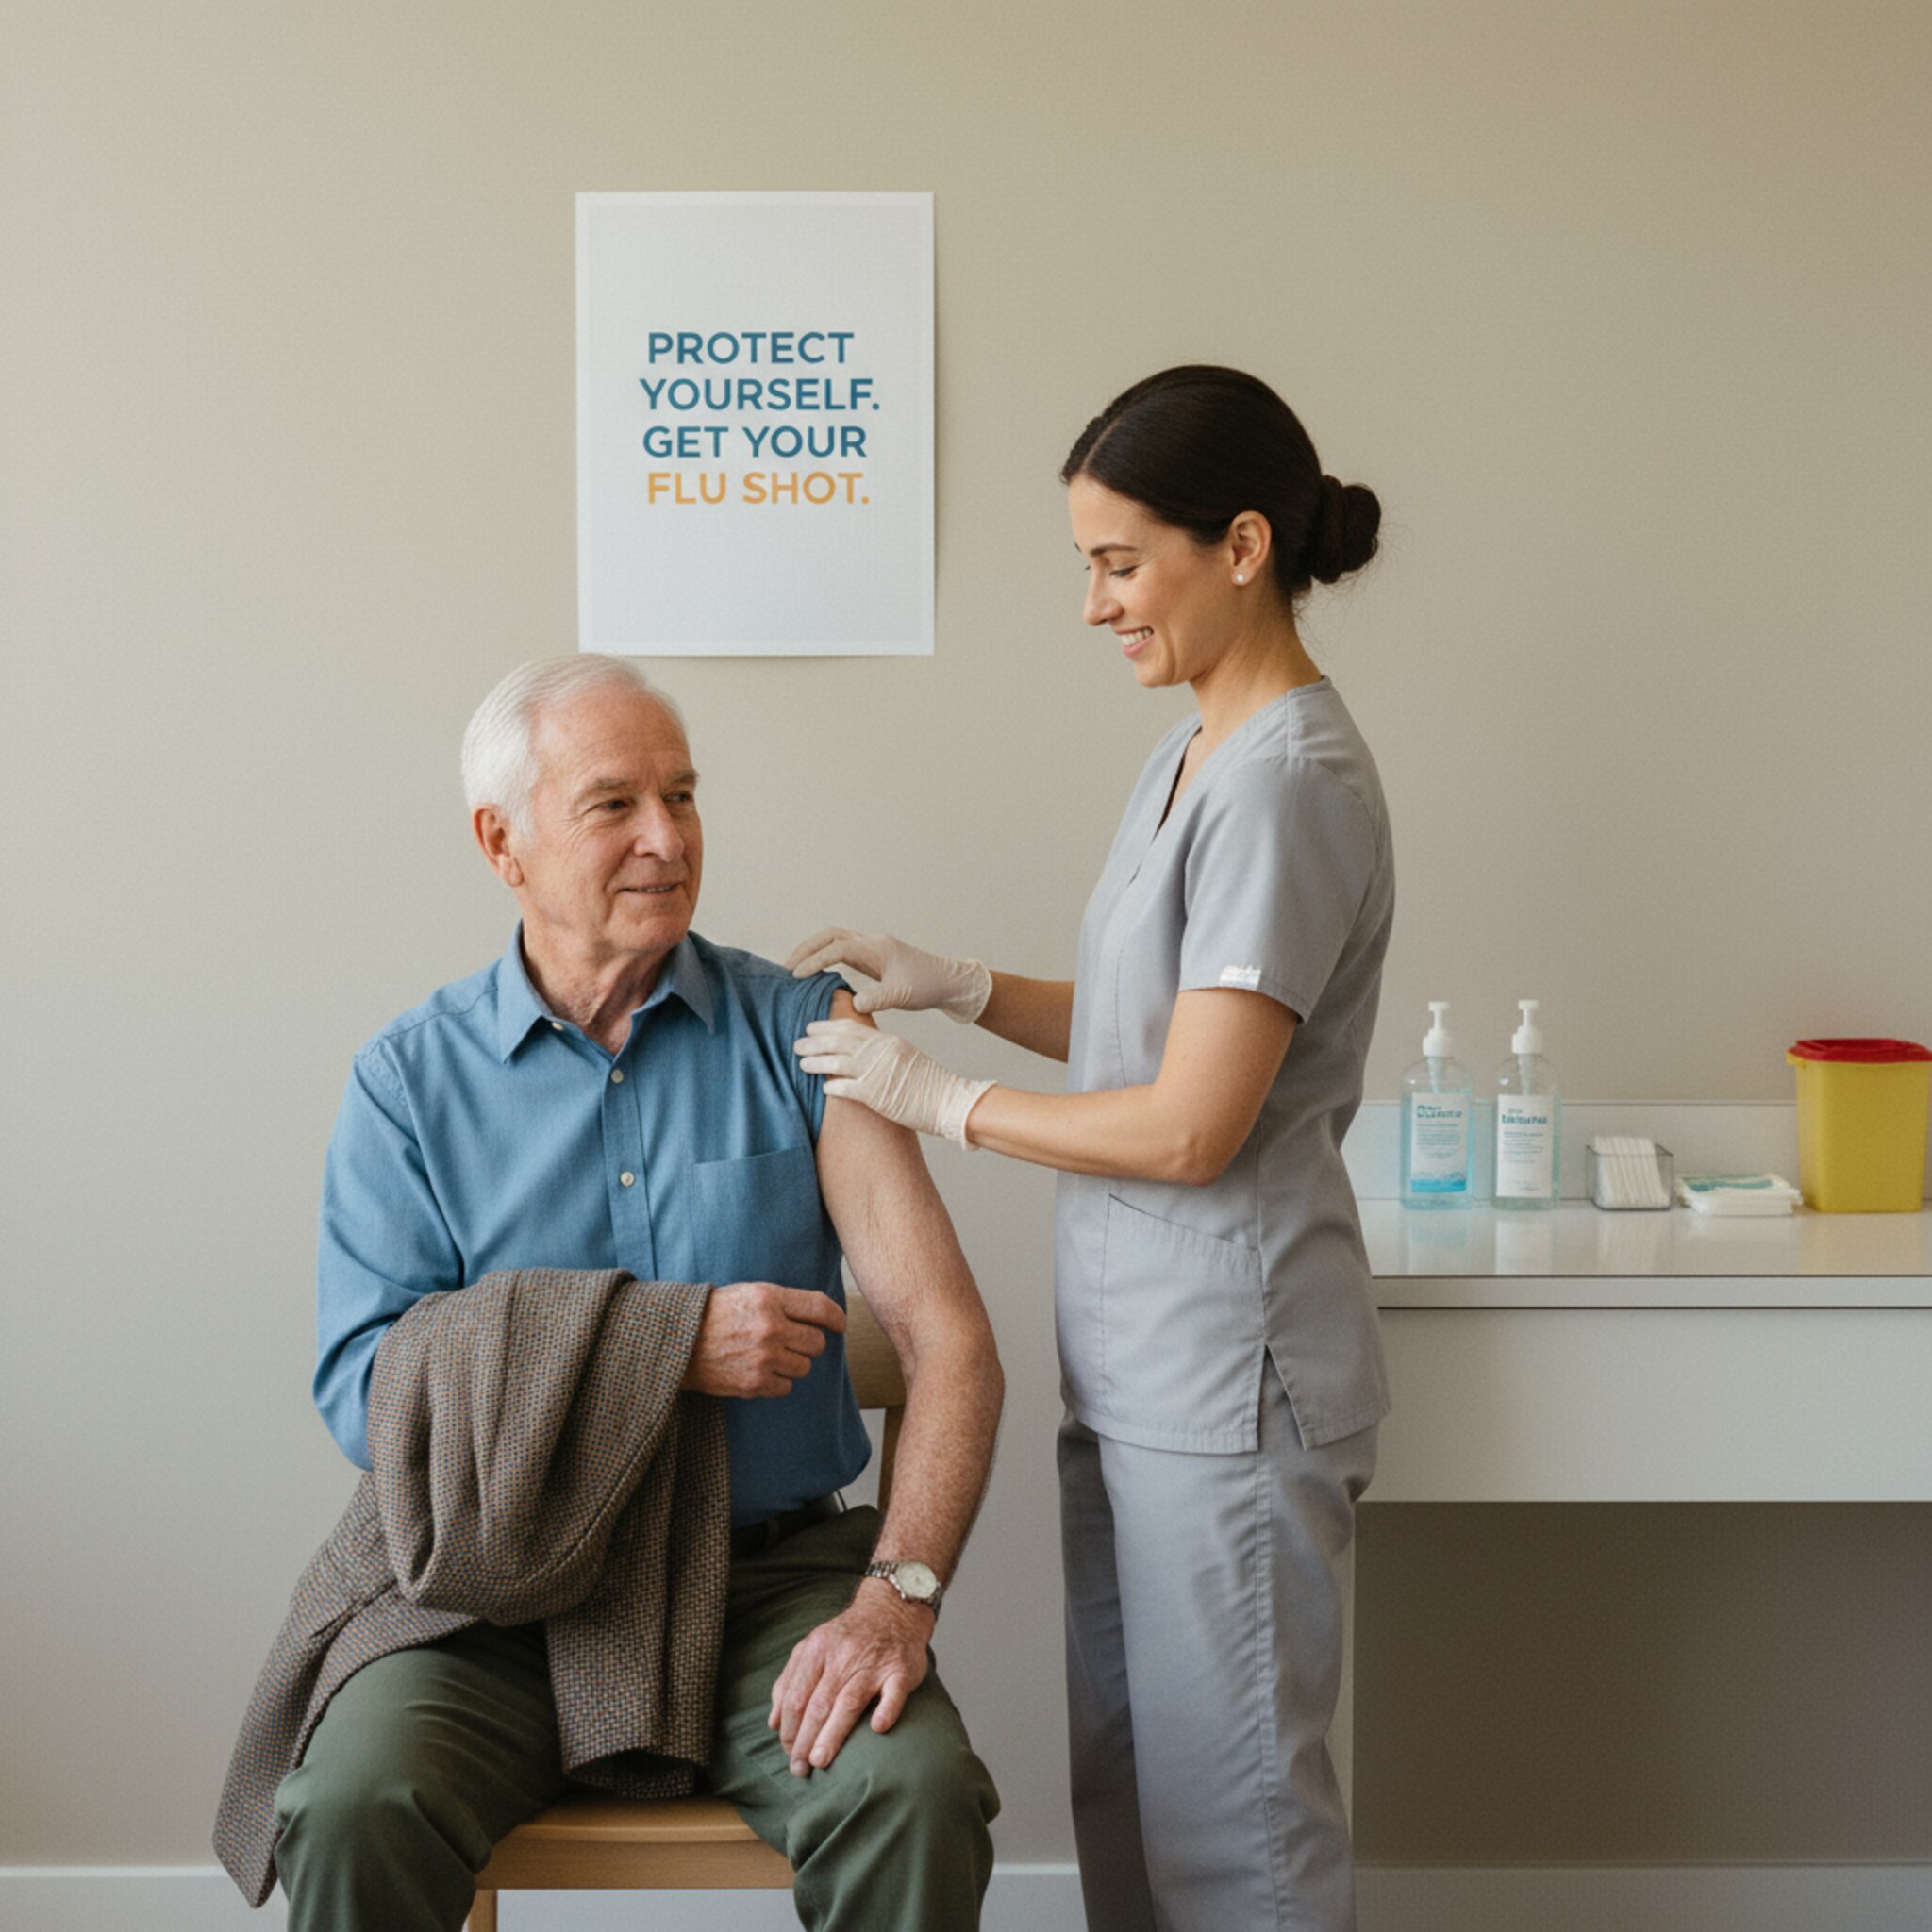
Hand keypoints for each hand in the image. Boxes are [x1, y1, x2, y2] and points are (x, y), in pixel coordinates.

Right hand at [681, 1283, 845, 1398]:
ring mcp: (763, 1357)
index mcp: (769, 1298)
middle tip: (790, 1341)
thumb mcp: (749, 1293)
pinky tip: (761, 1371)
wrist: (677, 1340)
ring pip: (804, 1367)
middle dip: (807, 1343)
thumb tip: (821, 1316)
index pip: (820, 1308)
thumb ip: (783, 1302)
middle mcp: (770, 1327)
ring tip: (771, 1356)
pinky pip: (786, 1387)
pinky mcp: (754, 1383)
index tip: (839, 1325)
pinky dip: (777, 1382)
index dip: (836, 1318)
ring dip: (793, 1363)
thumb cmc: (714, 1314)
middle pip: (816, 1342)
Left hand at [768, 1588, 933, 1774]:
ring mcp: (874, 1662)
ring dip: (832, 1734)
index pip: (795, 1696)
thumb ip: (790, 1681)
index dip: (788, 1729)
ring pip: (849, 1702)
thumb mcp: (812, 1648)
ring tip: (820, 1761)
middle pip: (818, 1704)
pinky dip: (886, 1710)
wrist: (891, 1609)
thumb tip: (773, 1722)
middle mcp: (843, 1655)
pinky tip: (877, 1728)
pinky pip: (894, 1692)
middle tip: (799, 1768)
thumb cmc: (847, 1637)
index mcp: (817, 1650)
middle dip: (805, 1740)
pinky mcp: (900, 1669)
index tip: (788, 1752)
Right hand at [786, 927, 991, 1023]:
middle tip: (785, 968)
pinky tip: (816, 973)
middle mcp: (871, 942)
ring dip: (813, 950)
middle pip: (829, 935)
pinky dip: (824, 956)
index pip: (837, 948)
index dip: (815, 960)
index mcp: (876, 948)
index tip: (797, 976)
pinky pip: (841, 949)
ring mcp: (871, 947)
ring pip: (833, 939)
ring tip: (794, 969)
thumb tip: (852, 1004)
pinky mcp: (872, 955)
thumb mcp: (901, 995)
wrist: (947, 981)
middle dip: (805, 949)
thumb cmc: (927, 986)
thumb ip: (877, 999)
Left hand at [793, 1019, 993, 1147]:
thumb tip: (862, 1053)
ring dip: (816, 1062)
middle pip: (839, 1041)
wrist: (951, 1101)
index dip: (828, 1026)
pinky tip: (822, 1088)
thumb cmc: (931, 1084)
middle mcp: (881, 1051)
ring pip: (836, 1061)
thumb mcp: (907, 1056)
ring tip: (801, 1062)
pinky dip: (831, 1086)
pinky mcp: (876, 1094)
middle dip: (815, 1041)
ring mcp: (877, 1072)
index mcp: (888, 1040)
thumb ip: (884, 1052)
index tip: (812, 1027)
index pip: (851, 1028)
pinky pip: (845, 1088)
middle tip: (798, 1042)